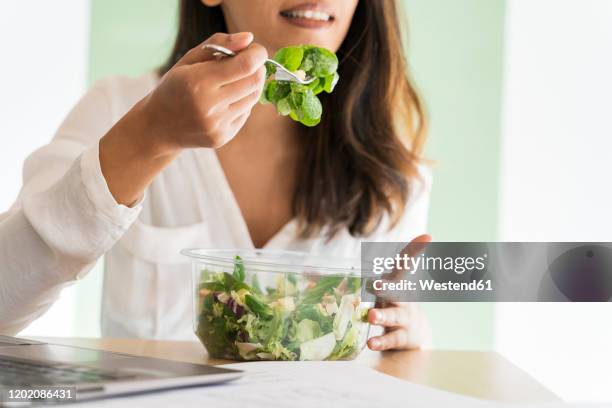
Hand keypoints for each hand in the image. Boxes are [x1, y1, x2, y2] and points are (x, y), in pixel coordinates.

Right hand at [99, 32, 266, 205]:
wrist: (159, 127)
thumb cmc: (175, 87)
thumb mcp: (189, 60)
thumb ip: (219, 44)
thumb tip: (248, 38)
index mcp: (197, 81)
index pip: (244, 66)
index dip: (257, 54)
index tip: (256, 50)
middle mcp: (208, 106)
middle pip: (253, 82)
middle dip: (258, 68)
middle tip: (251, 63)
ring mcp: (216, 125)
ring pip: (252, 98)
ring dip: (252, 85)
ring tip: (237, 80)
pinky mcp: (222, 137)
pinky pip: (245, 114)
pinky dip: (242, 102)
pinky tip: (227, 100)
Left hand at [367, 234, 432, 350]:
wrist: (415, 334)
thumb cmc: (391, 302)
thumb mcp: (384, 286)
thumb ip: (358, 275)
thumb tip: (311, 270)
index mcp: (399, 283)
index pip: (406, 263)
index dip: (415, 250)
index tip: (428, 237)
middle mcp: (404, 298)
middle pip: (398, 291)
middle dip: (387, 287)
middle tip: (376, 285)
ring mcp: (404, 318)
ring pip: (394, 316)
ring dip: (382, 316)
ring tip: (371, 317)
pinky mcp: (402, 337)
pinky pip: (391, 339)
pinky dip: (381, 342)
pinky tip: (371, 344)